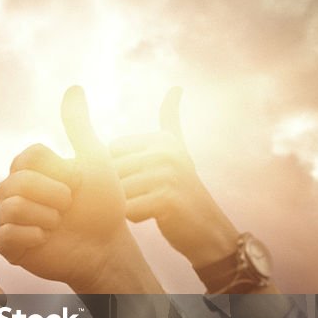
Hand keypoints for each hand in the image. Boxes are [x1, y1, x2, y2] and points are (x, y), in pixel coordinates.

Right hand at [0, 86, 130, 292]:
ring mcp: (7, 218)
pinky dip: (32, 236)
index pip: (29, 157)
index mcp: (29, 170)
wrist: (106, 247)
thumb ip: (78, 127)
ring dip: (45, 216)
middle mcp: (12, 191)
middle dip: (53, 195)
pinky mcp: (6, 246)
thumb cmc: (102, 205)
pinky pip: (5, 234)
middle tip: (69, 207)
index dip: (59, 172)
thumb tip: (74, 87)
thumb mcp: (93, 160)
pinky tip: (47, 240)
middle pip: (17, 181)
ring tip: (59, 225)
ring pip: (11, 207)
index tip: (78, 185)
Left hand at [109, 88, 238, 267]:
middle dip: (121, 189)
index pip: (110, 151)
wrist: (207, 229)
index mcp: (162, 139)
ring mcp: (168, 174)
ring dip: (127, 204)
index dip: (117, 171)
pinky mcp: (167, 198)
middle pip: (111, 171)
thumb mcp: (176, 151)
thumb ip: (171, 121)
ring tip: (152, 205)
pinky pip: (127, 210)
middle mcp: (166, 152)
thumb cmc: (182, 190)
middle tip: (148, 195)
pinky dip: (135, 218)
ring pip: (117, 192)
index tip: (143, 179)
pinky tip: (155, 216)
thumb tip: (176, 88)